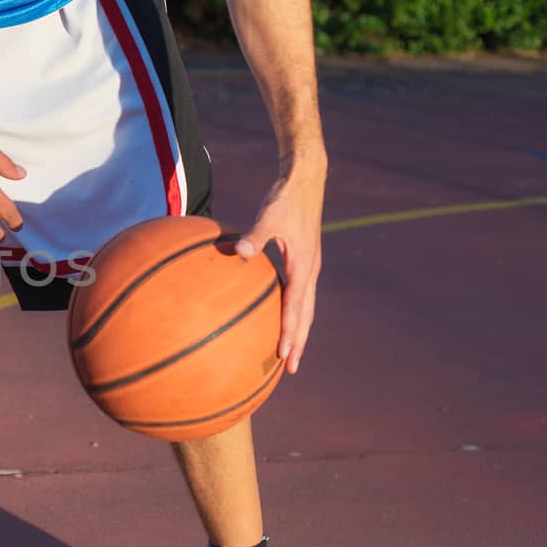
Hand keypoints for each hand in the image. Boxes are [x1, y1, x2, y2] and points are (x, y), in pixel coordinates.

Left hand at [236, 158, 325, 373]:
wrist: (305, 179)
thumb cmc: (285, 197)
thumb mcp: (269, 215)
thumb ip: (254, 236)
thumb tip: (237, 252)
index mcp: (303, 265)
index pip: (296, 307)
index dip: (290, 332)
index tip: (284, 355)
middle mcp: (310, 270)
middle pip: (306, 315)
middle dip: (298, 342)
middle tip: (290, 368)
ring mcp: (310, 266)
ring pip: (306, 307)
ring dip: (298, 330)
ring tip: (290, 352)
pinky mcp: (304, 260)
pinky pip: (300, 294)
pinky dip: (294, 311)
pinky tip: (279, 317)